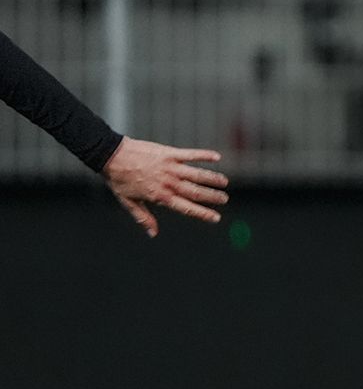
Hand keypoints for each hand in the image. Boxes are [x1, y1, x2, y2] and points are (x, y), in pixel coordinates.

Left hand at [101, 139, 228, 235]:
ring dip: (213, 179)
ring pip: (197, 174)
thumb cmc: (119, 179)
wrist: (111, 155)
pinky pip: (191, 155)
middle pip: (196, 192)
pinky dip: (204, 155)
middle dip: (213, 197)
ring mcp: (170, 168)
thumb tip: (153, 234)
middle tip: (224, 199)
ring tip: (224, 182)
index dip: (203, 213)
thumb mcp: (128, 202)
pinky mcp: (170, 154)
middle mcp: (169, 183)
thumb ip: (143, 217)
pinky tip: (217, 157)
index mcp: (160, 196)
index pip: (187, 207)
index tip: (216, 218)